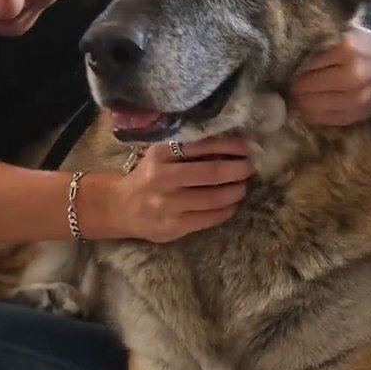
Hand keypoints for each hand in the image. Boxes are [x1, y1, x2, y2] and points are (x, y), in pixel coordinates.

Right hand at [103, 137, 254, 243]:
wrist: (120, 207)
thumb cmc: (147, 176)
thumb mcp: (158, 154)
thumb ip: (185, 147)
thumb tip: (229, 143)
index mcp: (160, 153)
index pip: (202, 146)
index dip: (229, 146)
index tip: (246, 147)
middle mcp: (162, 177)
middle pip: (212, 173)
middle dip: (238, 170)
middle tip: (250, 167)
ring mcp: (168, 204)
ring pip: (214, 198)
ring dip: (235, 191)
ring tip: (242, 187)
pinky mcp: (173, 226)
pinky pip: (209, 218)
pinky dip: (226, 211)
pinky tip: (231, 205)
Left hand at [289, 25, 370, 126]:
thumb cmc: (367, 47)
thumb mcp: (348, 33)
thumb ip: (321, 37)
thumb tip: (285, 46)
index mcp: (347, 48)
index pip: (303, 61)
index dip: (290, 64)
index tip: (283, 65)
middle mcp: (352, 74)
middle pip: (303, 86)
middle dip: (292, 84)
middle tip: (286, 81)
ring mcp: (355, 98)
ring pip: (309, 105)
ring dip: (298, 100)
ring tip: (295, 93)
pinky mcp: (356, 115)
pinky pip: (322, 119)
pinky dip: (310, 113)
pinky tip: (307, 105)